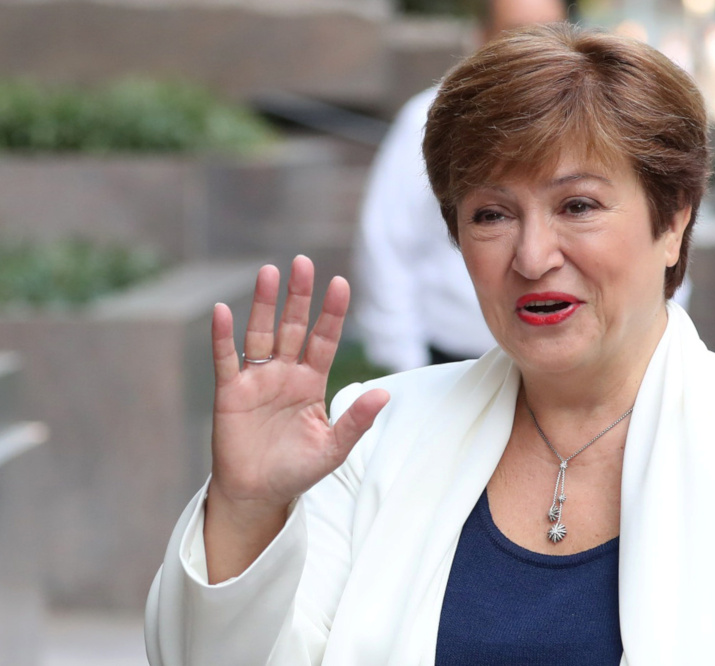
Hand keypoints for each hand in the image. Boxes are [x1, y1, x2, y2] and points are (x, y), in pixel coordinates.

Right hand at [204, 256, 388, 580]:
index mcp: (312, 382)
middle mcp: (285, 374)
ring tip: (268, 272)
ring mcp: (257, 380)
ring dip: (264, 304)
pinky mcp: (230, 392)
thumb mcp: (333, 449)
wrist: (258, 495)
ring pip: (261, 334)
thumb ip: (356, 421)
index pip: (325, 340)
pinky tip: (222, 311)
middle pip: (293, 327)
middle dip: (299, 296)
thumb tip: (386, 393)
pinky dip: (222, 336)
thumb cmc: (297, 471)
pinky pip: (226, 359)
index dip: (332, 313)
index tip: (341, 283)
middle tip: (303, 262)